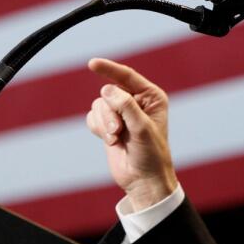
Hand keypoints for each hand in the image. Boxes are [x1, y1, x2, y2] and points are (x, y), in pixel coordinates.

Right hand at [85, 58, 177, 209]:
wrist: (143, 180)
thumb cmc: (151, 154)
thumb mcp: (142, 128)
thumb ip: (126, 106)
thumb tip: (106, 89)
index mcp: (151, 97)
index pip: (127, 76)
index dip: (109, 69)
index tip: (92, 64)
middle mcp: (136, 101)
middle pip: (108, 93)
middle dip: (109, 113)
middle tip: (117, 131)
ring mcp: (121, 113)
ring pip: (98, 105)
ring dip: (104, 123)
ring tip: (115, 139)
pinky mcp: (109, 125)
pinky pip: (92, 117)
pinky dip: (98, 129)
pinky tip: (111, 142)